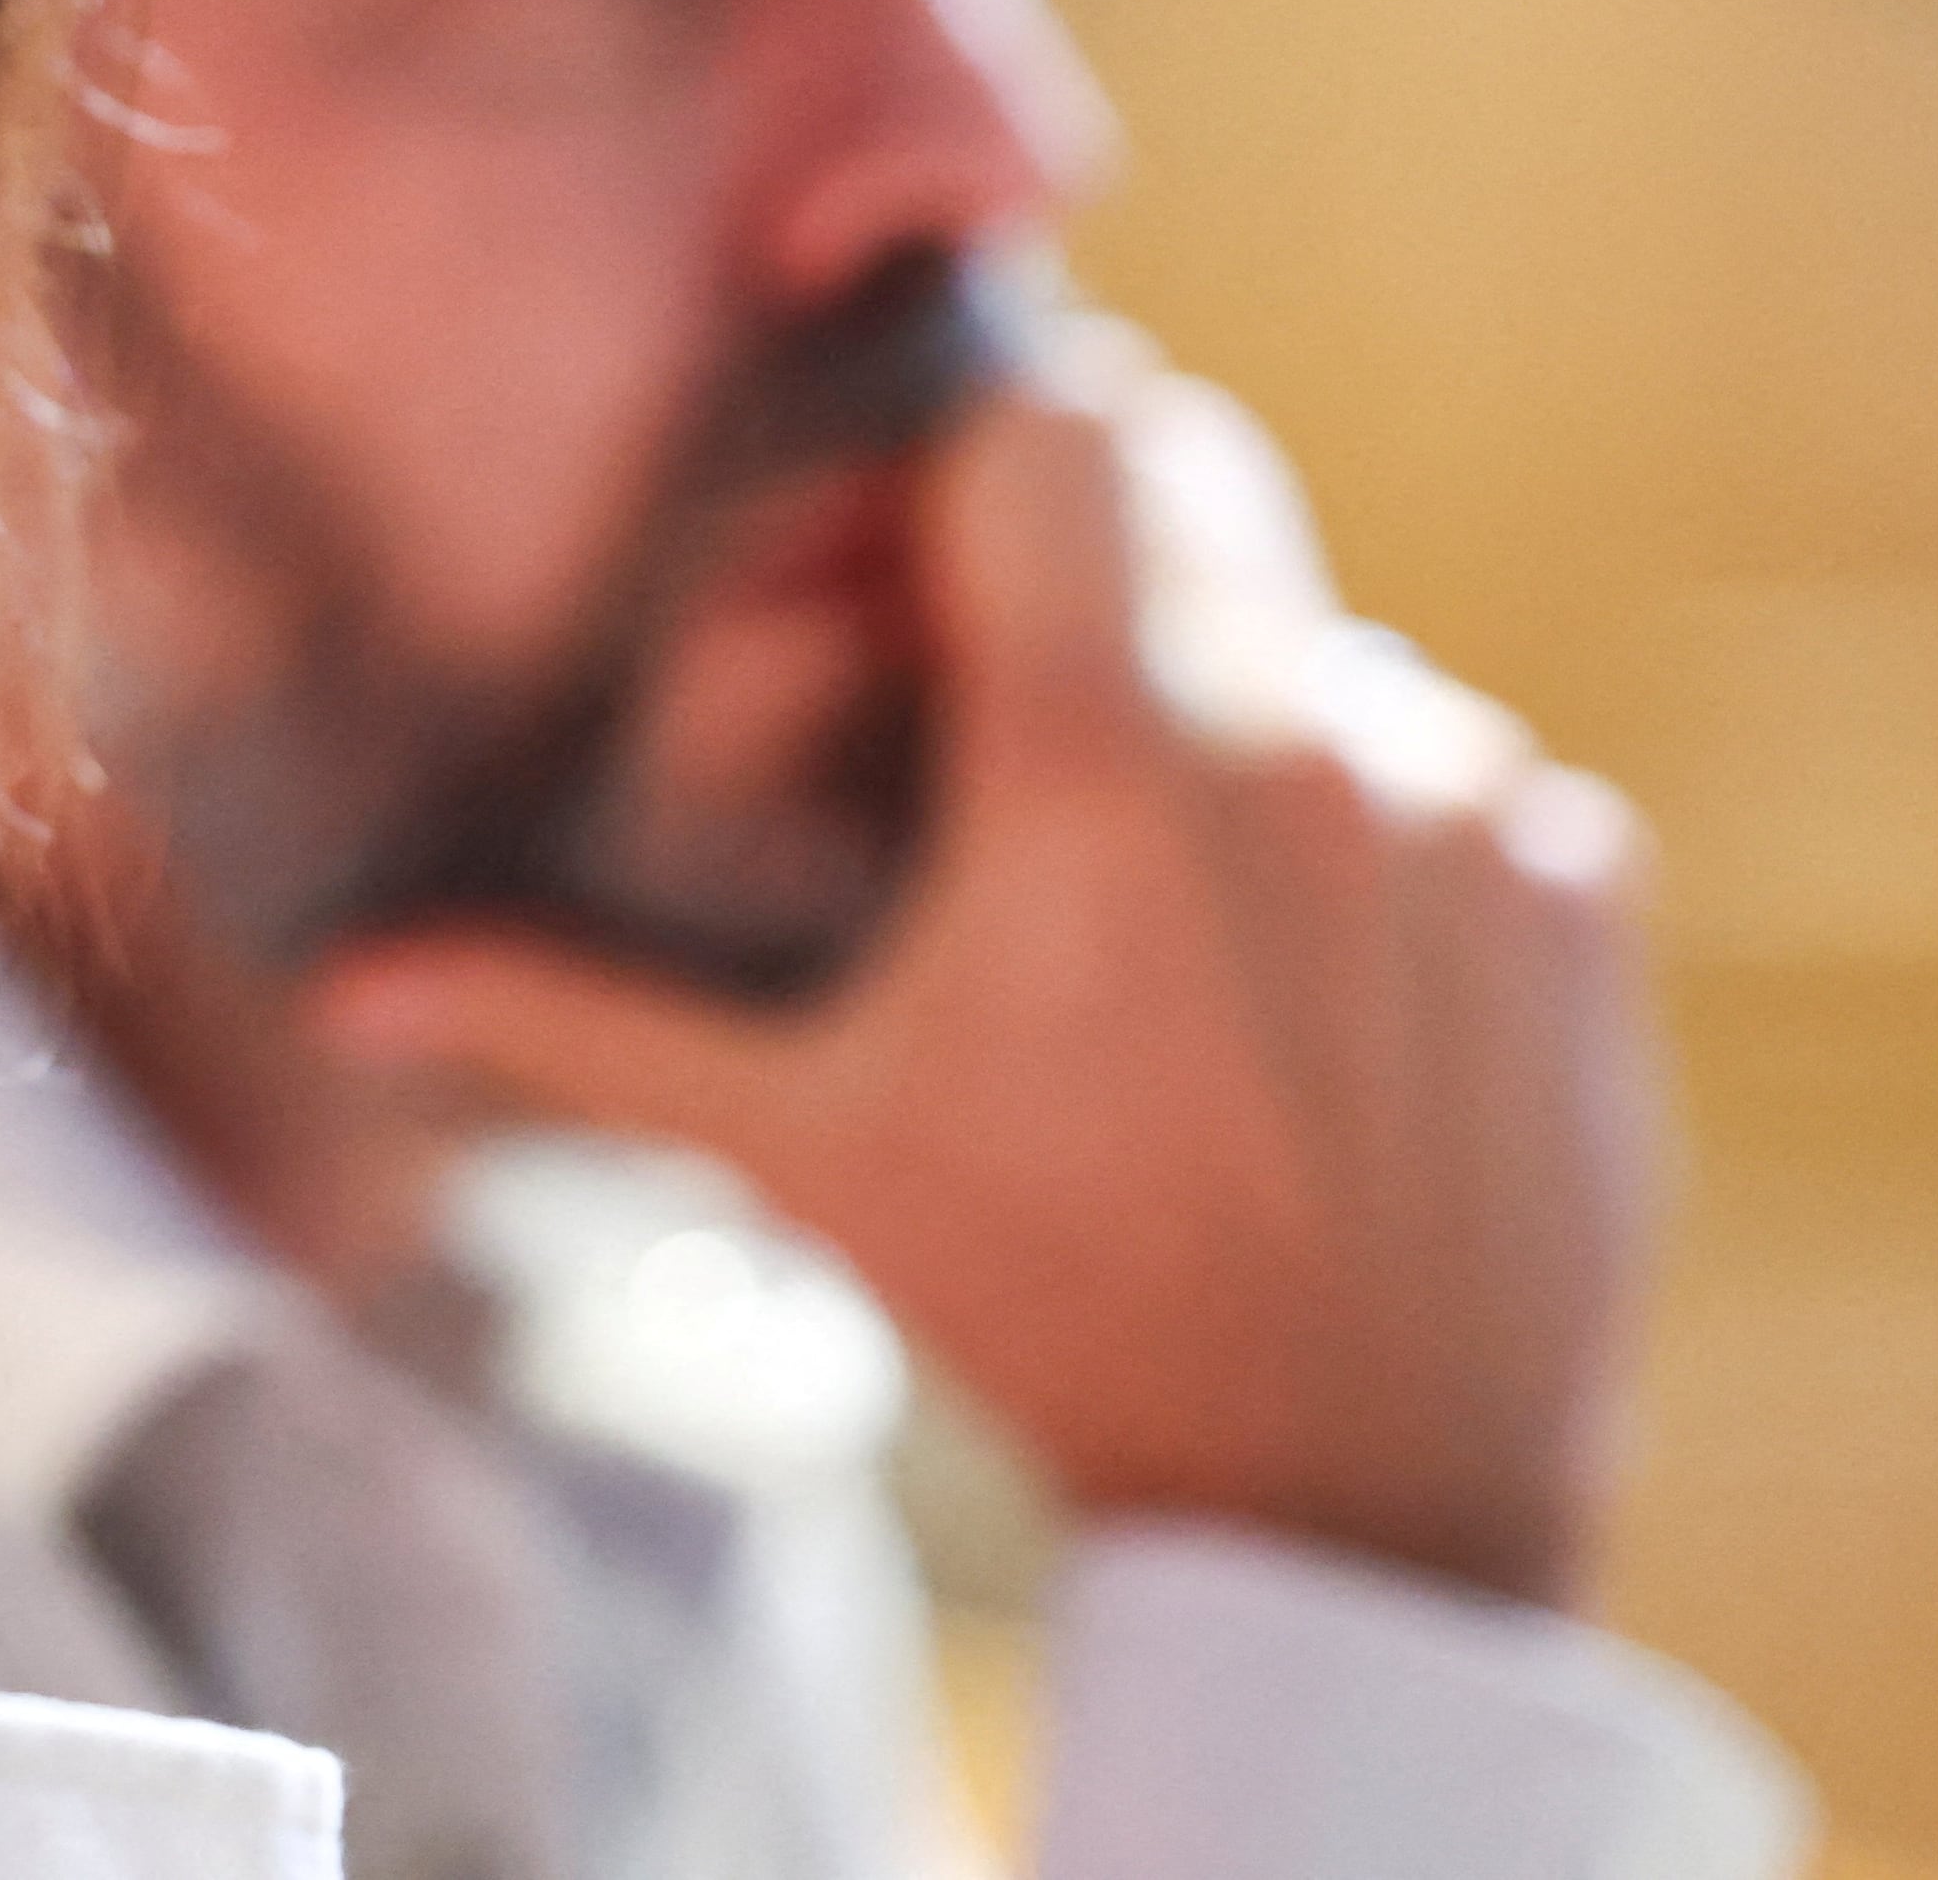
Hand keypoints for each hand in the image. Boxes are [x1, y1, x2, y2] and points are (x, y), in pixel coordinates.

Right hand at [310, 334, 1657, 1605]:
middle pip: (1196, 475)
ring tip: (1179, 917)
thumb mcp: (807, 1154)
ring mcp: (1474, 807)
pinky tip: (1324, 990)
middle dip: (1102, 560)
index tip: (933, 593)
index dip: (974, 481)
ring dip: (1249, 719)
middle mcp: (1306, 740)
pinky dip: (1395, 837)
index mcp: (1097, 769)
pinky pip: (1473, 771)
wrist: (1363, 1509)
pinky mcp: (1587, 890)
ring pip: (1330, 642)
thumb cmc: (1056, 1310)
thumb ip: (573, 1024)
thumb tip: (351, 986)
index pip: (1049, 429)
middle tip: (1034, 730)